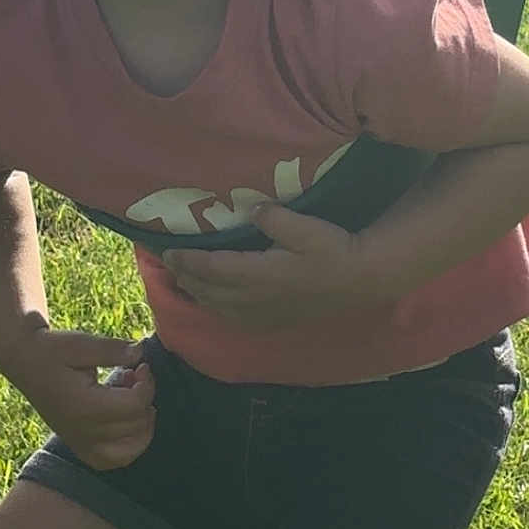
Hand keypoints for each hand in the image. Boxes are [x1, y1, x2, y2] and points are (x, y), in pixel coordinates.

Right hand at [10, 327, 155, 470]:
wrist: (24, 360)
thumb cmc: (53, 350)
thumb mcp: (82, 344)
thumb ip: (114, 350)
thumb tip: (140, 352)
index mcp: (85, 406)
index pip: (135, 405)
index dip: (148, 384)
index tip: (141, 366)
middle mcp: (82, 431)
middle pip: (136, 426)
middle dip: (145, 398)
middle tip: (135, 376)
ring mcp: (79, 441)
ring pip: (128, 452)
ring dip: (142, 426)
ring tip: (136, 401)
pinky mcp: (77, 444)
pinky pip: (110, 461)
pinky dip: (126, 447)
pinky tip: (127, 421)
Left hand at [162, 203, 390, 330]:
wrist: (361, 280)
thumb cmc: (334, 250)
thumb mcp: (307, 227)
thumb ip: (275, 218)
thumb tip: (251, 209)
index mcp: (261, 274)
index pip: (213, 269)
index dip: (189, 261)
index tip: (168, 252)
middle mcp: (257, 298)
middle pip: (210, 291)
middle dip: (187, 278)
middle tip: (170, 263)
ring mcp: (266, 313)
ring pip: (220, 308)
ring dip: (198, 295)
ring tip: (184, 282)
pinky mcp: (276, 320)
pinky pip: (236, 320)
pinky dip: (217, 310)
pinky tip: (215, 304)